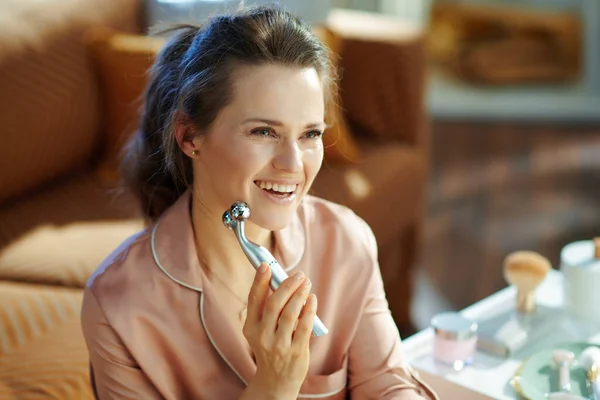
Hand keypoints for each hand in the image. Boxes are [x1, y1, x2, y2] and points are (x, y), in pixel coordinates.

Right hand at [242, 263, 316, 398]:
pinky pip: (304, 326)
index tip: (266, 265)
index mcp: (251, 328)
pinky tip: (312, 299)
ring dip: (299, 294)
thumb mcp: (261, 331)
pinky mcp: (296, 352)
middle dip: (287, 285)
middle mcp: (262, 337)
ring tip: (306, 283)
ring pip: (290, 313)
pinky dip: (309, 309)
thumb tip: (281, 281)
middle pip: (274, 304)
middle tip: (298, 274)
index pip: (254, 300)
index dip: (259, 281)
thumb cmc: (270, 347)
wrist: (276, 381)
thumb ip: (268, 310)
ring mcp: (279, 345)